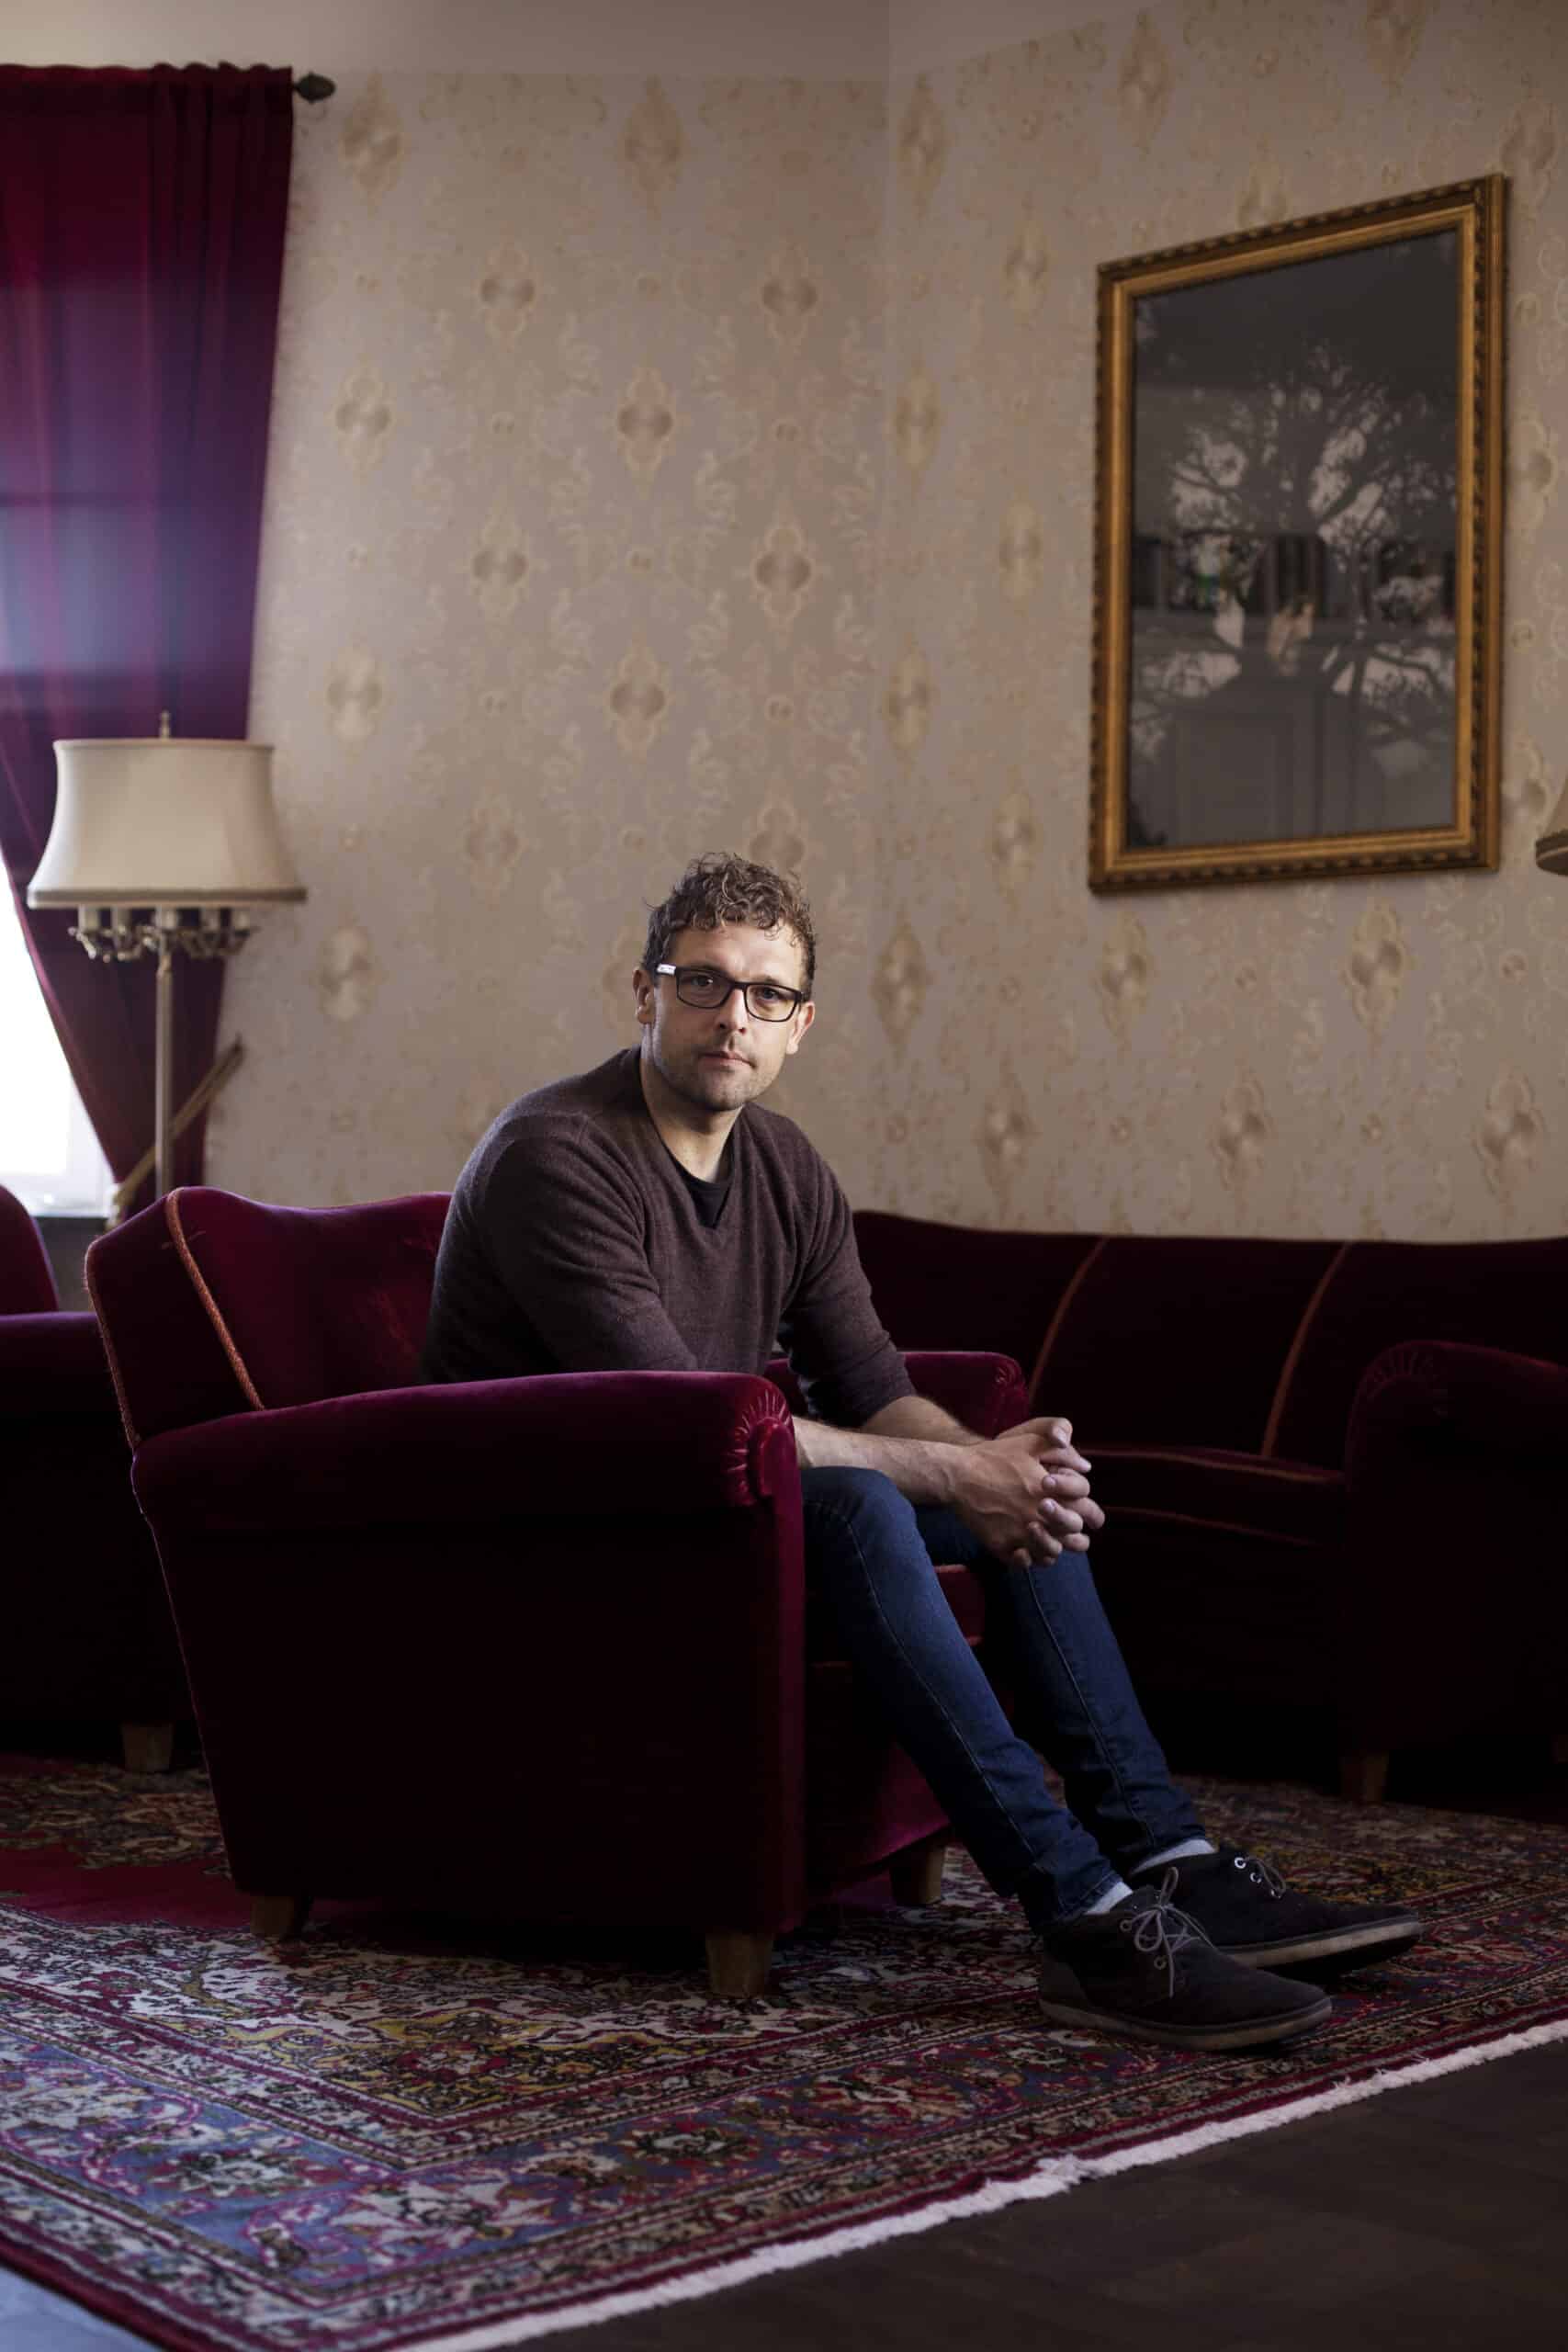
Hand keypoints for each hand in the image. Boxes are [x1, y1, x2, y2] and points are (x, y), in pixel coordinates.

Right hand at [949, 1416, 1103, 1568]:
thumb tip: (1085, 1467)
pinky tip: (1026, 1549)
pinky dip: (1029, 1559)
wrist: (957, 1474)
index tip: (1092, 1519)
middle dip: (1076, 1535)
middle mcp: (1039, 1515)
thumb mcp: (1029, 1441)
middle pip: (1075, 1538)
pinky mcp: (1001, 1546)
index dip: (1093, 1516)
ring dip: (1054, 1548)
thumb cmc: (994, 1456)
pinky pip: (1025, 1563)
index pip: (1088, 1511)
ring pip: (1052, 1554)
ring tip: (1050, 1541)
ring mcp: (1020, 1533)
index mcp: (1052, 1492)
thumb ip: (1061, 1449)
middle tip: (1071, 1534)